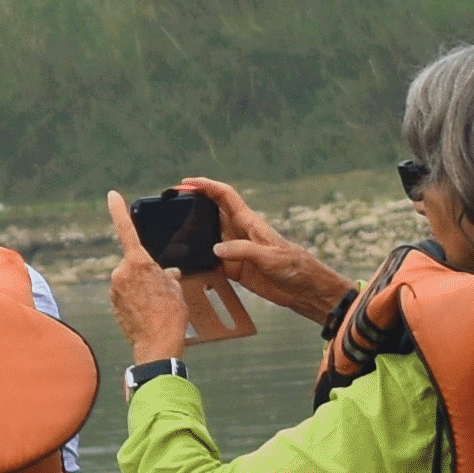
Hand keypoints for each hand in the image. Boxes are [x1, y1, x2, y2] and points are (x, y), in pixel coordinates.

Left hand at [103, 196, 194, 373]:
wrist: (157, 344)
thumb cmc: (170, 315)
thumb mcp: (176, 289)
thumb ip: (169, 275)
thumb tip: (169, 274)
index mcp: (139, 262)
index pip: (126, 229)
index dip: (119, 210)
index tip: (112, 195)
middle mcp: (122, 272)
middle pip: (133, 263)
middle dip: (144, 272)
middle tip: (158, 291)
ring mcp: (115, 289)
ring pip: (129, 279)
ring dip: (139, 287)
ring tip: (154, 305)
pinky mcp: (113, 303)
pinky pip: (125, 294)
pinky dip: (134, 299)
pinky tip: (146, 312)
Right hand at [180, 177, 351, 324]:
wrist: (304, 289)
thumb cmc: (293, 266)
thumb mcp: (269, 257)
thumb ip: (243, 251)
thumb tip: (215, 249)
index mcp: (249, 222)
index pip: (224, 196)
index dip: (206, 186)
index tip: (186, 183)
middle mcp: (239, 233)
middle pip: (211, 214)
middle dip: (192, 207)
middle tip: (170, 207)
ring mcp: (236, 251)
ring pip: (208, 238)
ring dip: (192, 236)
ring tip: (171, 237)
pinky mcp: (235, 269)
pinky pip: (212, 263)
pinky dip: (199, 263)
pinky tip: (187, 266)